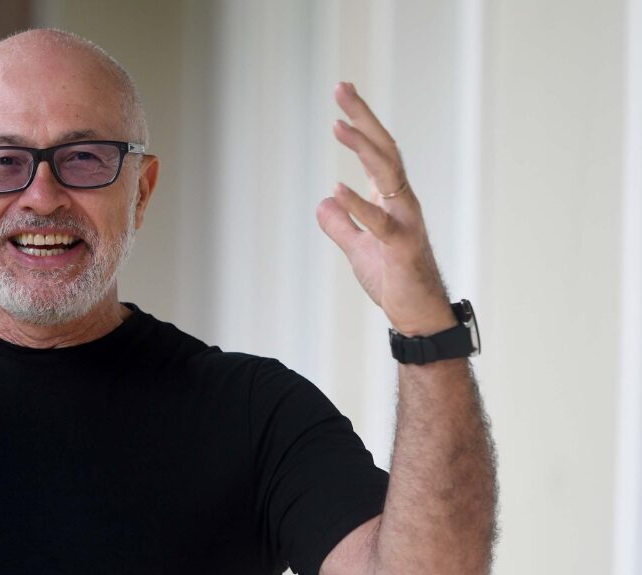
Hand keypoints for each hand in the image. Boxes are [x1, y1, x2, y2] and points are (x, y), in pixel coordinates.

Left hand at [316, 82, 454, 335]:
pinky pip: (380, 224)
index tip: (343, 92)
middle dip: (364, 118)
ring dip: (363, 149)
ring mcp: (406, 223)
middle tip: (342, 89)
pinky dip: (359, 207)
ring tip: (338, 125)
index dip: (361, 121)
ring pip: (387, 176)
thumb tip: (324, 203)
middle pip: (384, 150)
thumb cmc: (394, 280)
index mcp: (391, 199)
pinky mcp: (402, 248)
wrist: (417, 317)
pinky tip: (337, 191)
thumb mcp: (358, 249)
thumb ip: (342, 225)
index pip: (377, 151)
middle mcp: (402, 202)